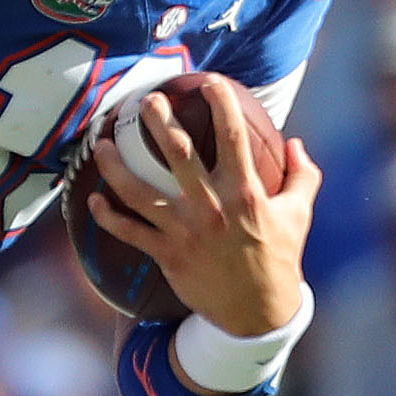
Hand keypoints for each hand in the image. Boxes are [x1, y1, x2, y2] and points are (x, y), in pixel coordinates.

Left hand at [88, 104, 320, 340]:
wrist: (258, 312)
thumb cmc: (279, 257)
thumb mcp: (299, 214)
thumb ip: (302, 175)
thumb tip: (295, 142)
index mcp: (246, 193)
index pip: (233, 138)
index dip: (221, 105)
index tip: (210, 83)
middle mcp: (212, 208)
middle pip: (178, 155)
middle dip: (159, 123)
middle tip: (147, 101)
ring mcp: (185, 232)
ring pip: (140, 192)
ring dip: (116, 166)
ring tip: (101, 144)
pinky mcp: (167, 255)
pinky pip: (129, 232)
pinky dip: (108, 217)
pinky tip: (94, 199)